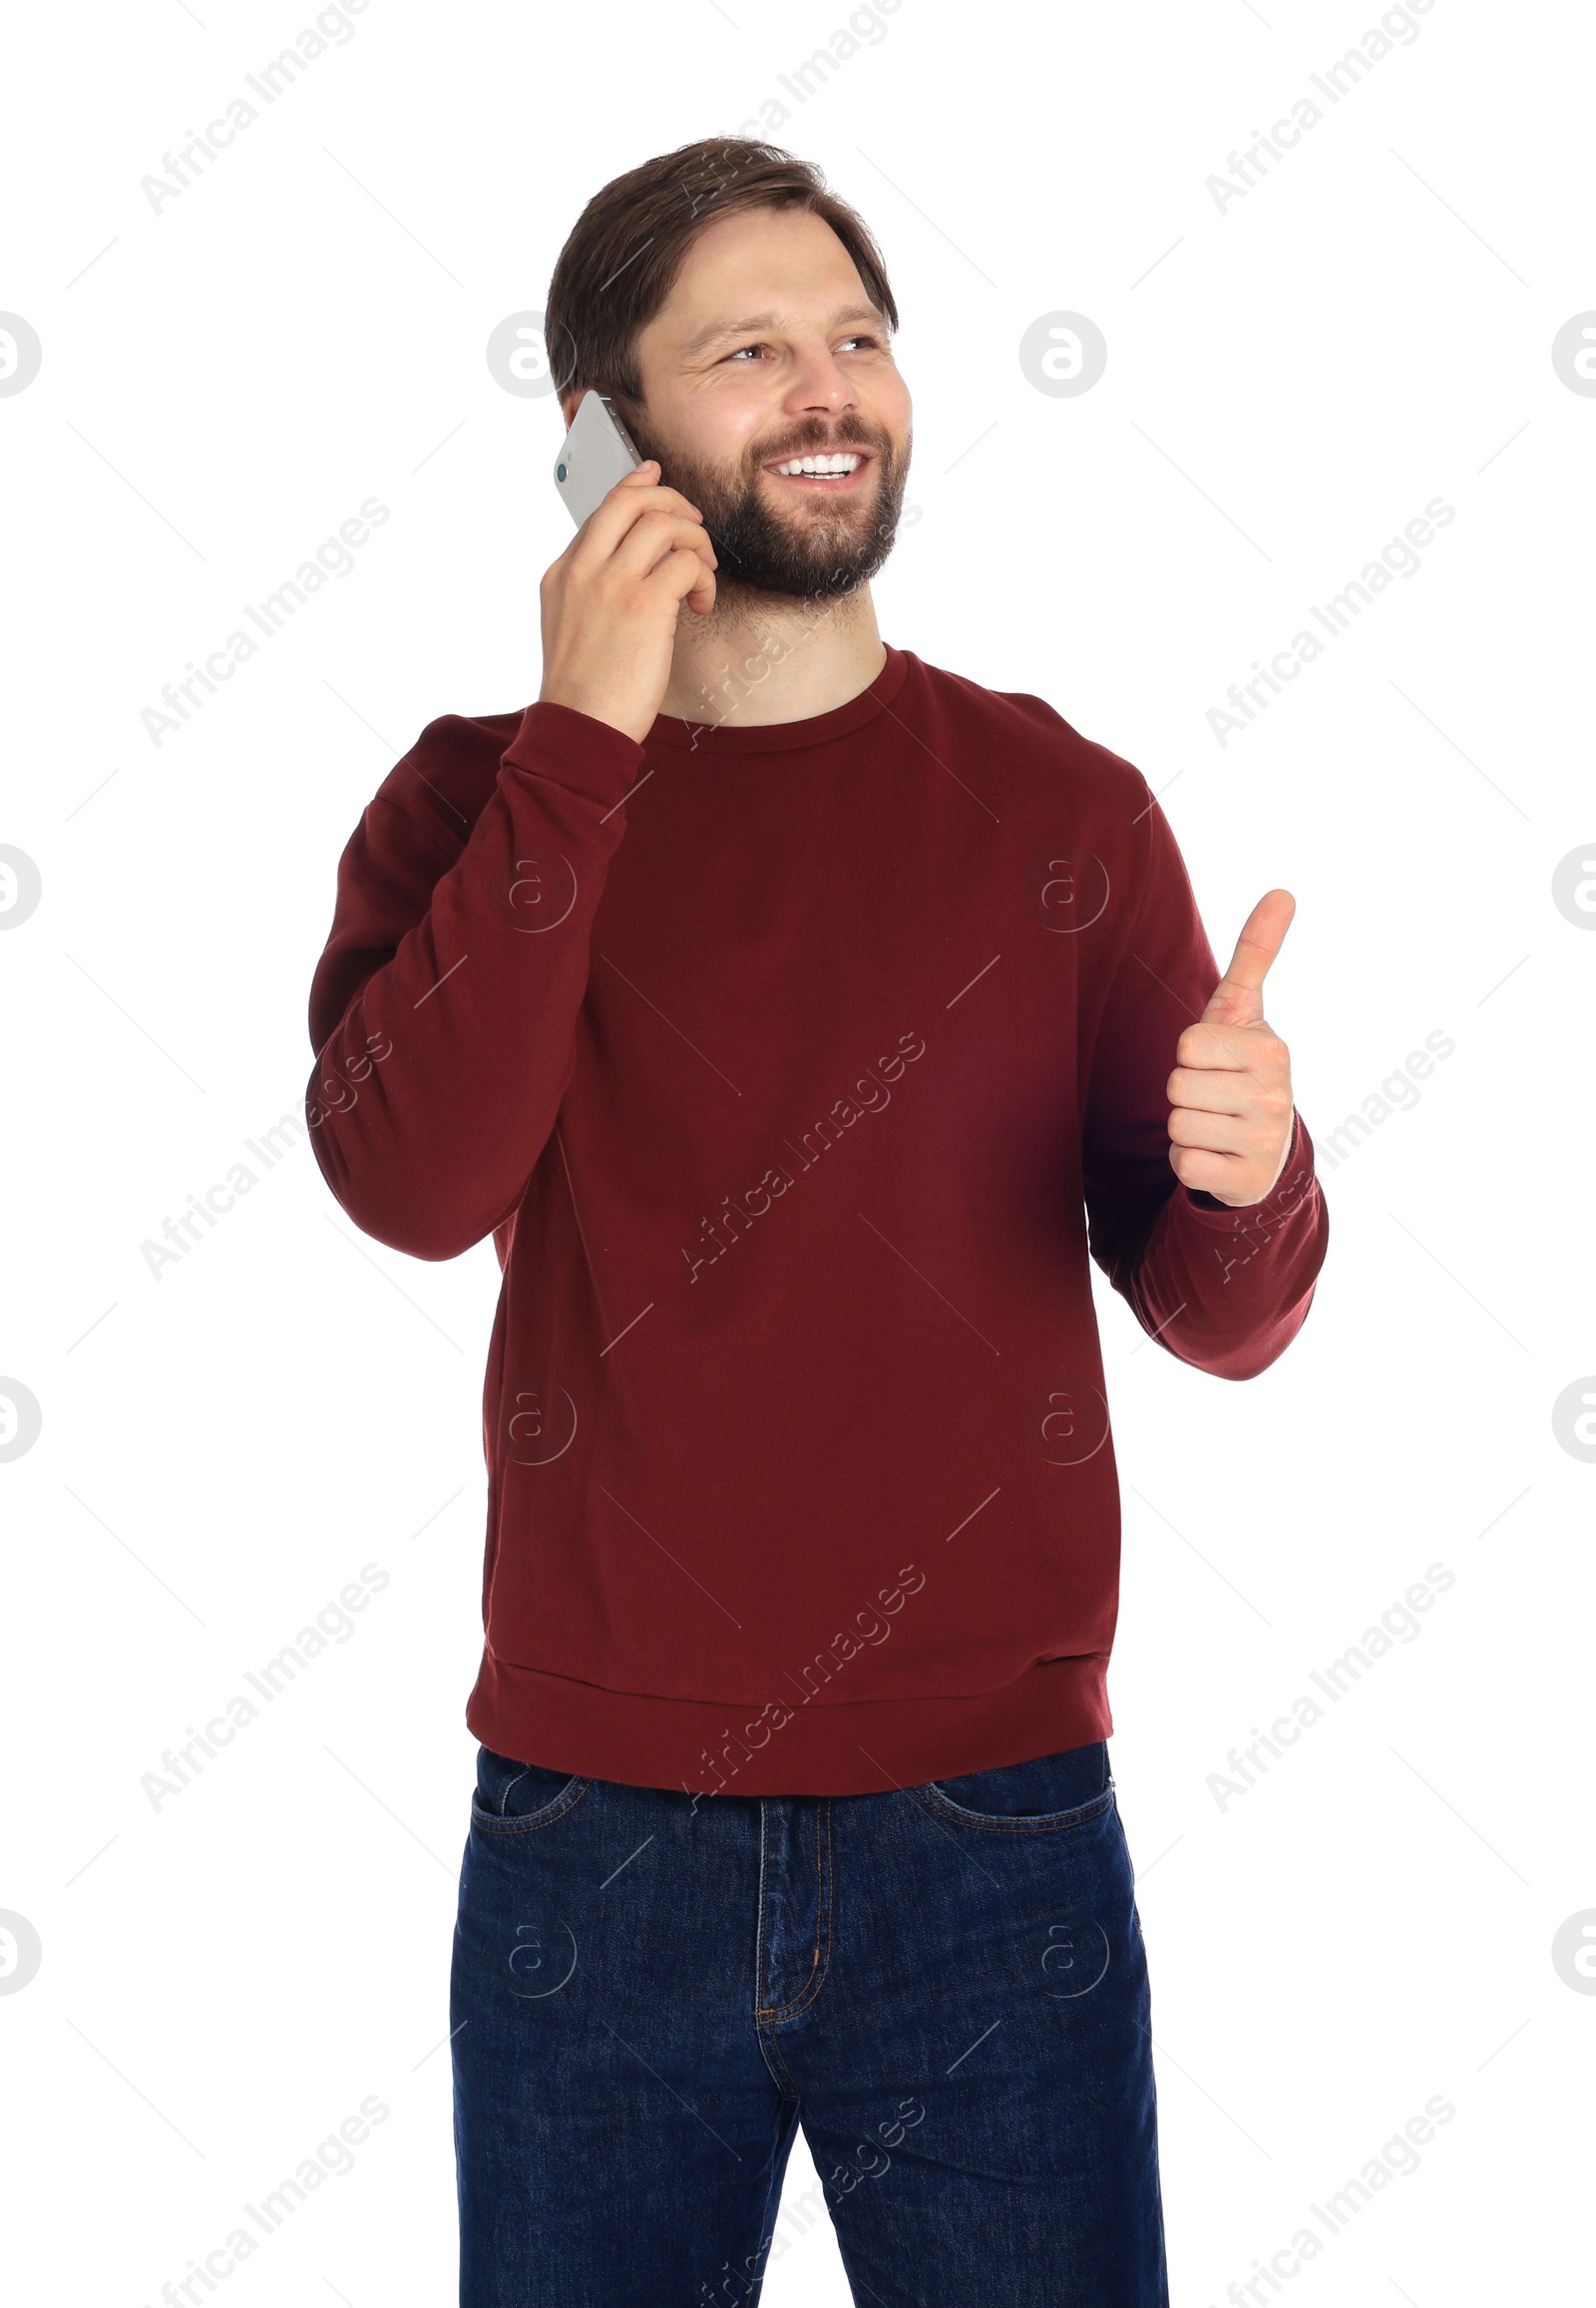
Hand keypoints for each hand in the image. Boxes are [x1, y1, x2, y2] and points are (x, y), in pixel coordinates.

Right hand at [537, 461, 717, 743]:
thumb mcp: (568, 627)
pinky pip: (687, 563)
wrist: (579, 728)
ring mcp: (612, 583)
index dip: (636, 486)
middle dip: (673, 502)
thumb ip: (590, 590)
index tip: (656, 477)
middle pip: (632, 500)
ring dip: (696, 542)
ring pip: (665, 524)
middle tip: (695, 526)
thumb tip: (629, 567)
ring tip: (701, 576)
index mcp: (562, 572)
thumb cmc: (583, 692)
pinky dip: (703, 578)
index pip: (603, 509)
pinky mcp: (644, 605)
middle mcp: (583, 569)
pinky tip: (700, 604)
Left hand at [1166, 889, 1296, 1207]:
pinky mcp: (1246, 1180)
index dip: (1192, 1055)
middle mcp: (1275, 1094)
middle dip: (1186, 1092)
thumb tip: (1282, 891)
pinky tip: (1217, 1154)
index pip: (1187, 1045)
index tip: (1218, 1062)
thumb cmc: (1243, 1067)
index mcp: (1270, 1049)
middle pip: (1177, 1086)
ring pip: (1177, 1125)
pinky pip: (1183, 1164)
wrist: (1267, 1147)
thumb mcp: (1246, 1011)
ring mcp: (1264, 1141)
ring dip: (1187, 1127)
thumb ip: (1256, 953)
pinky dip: (1190, 1162)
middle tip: (1216, 1096)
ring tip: (1217, 1123)